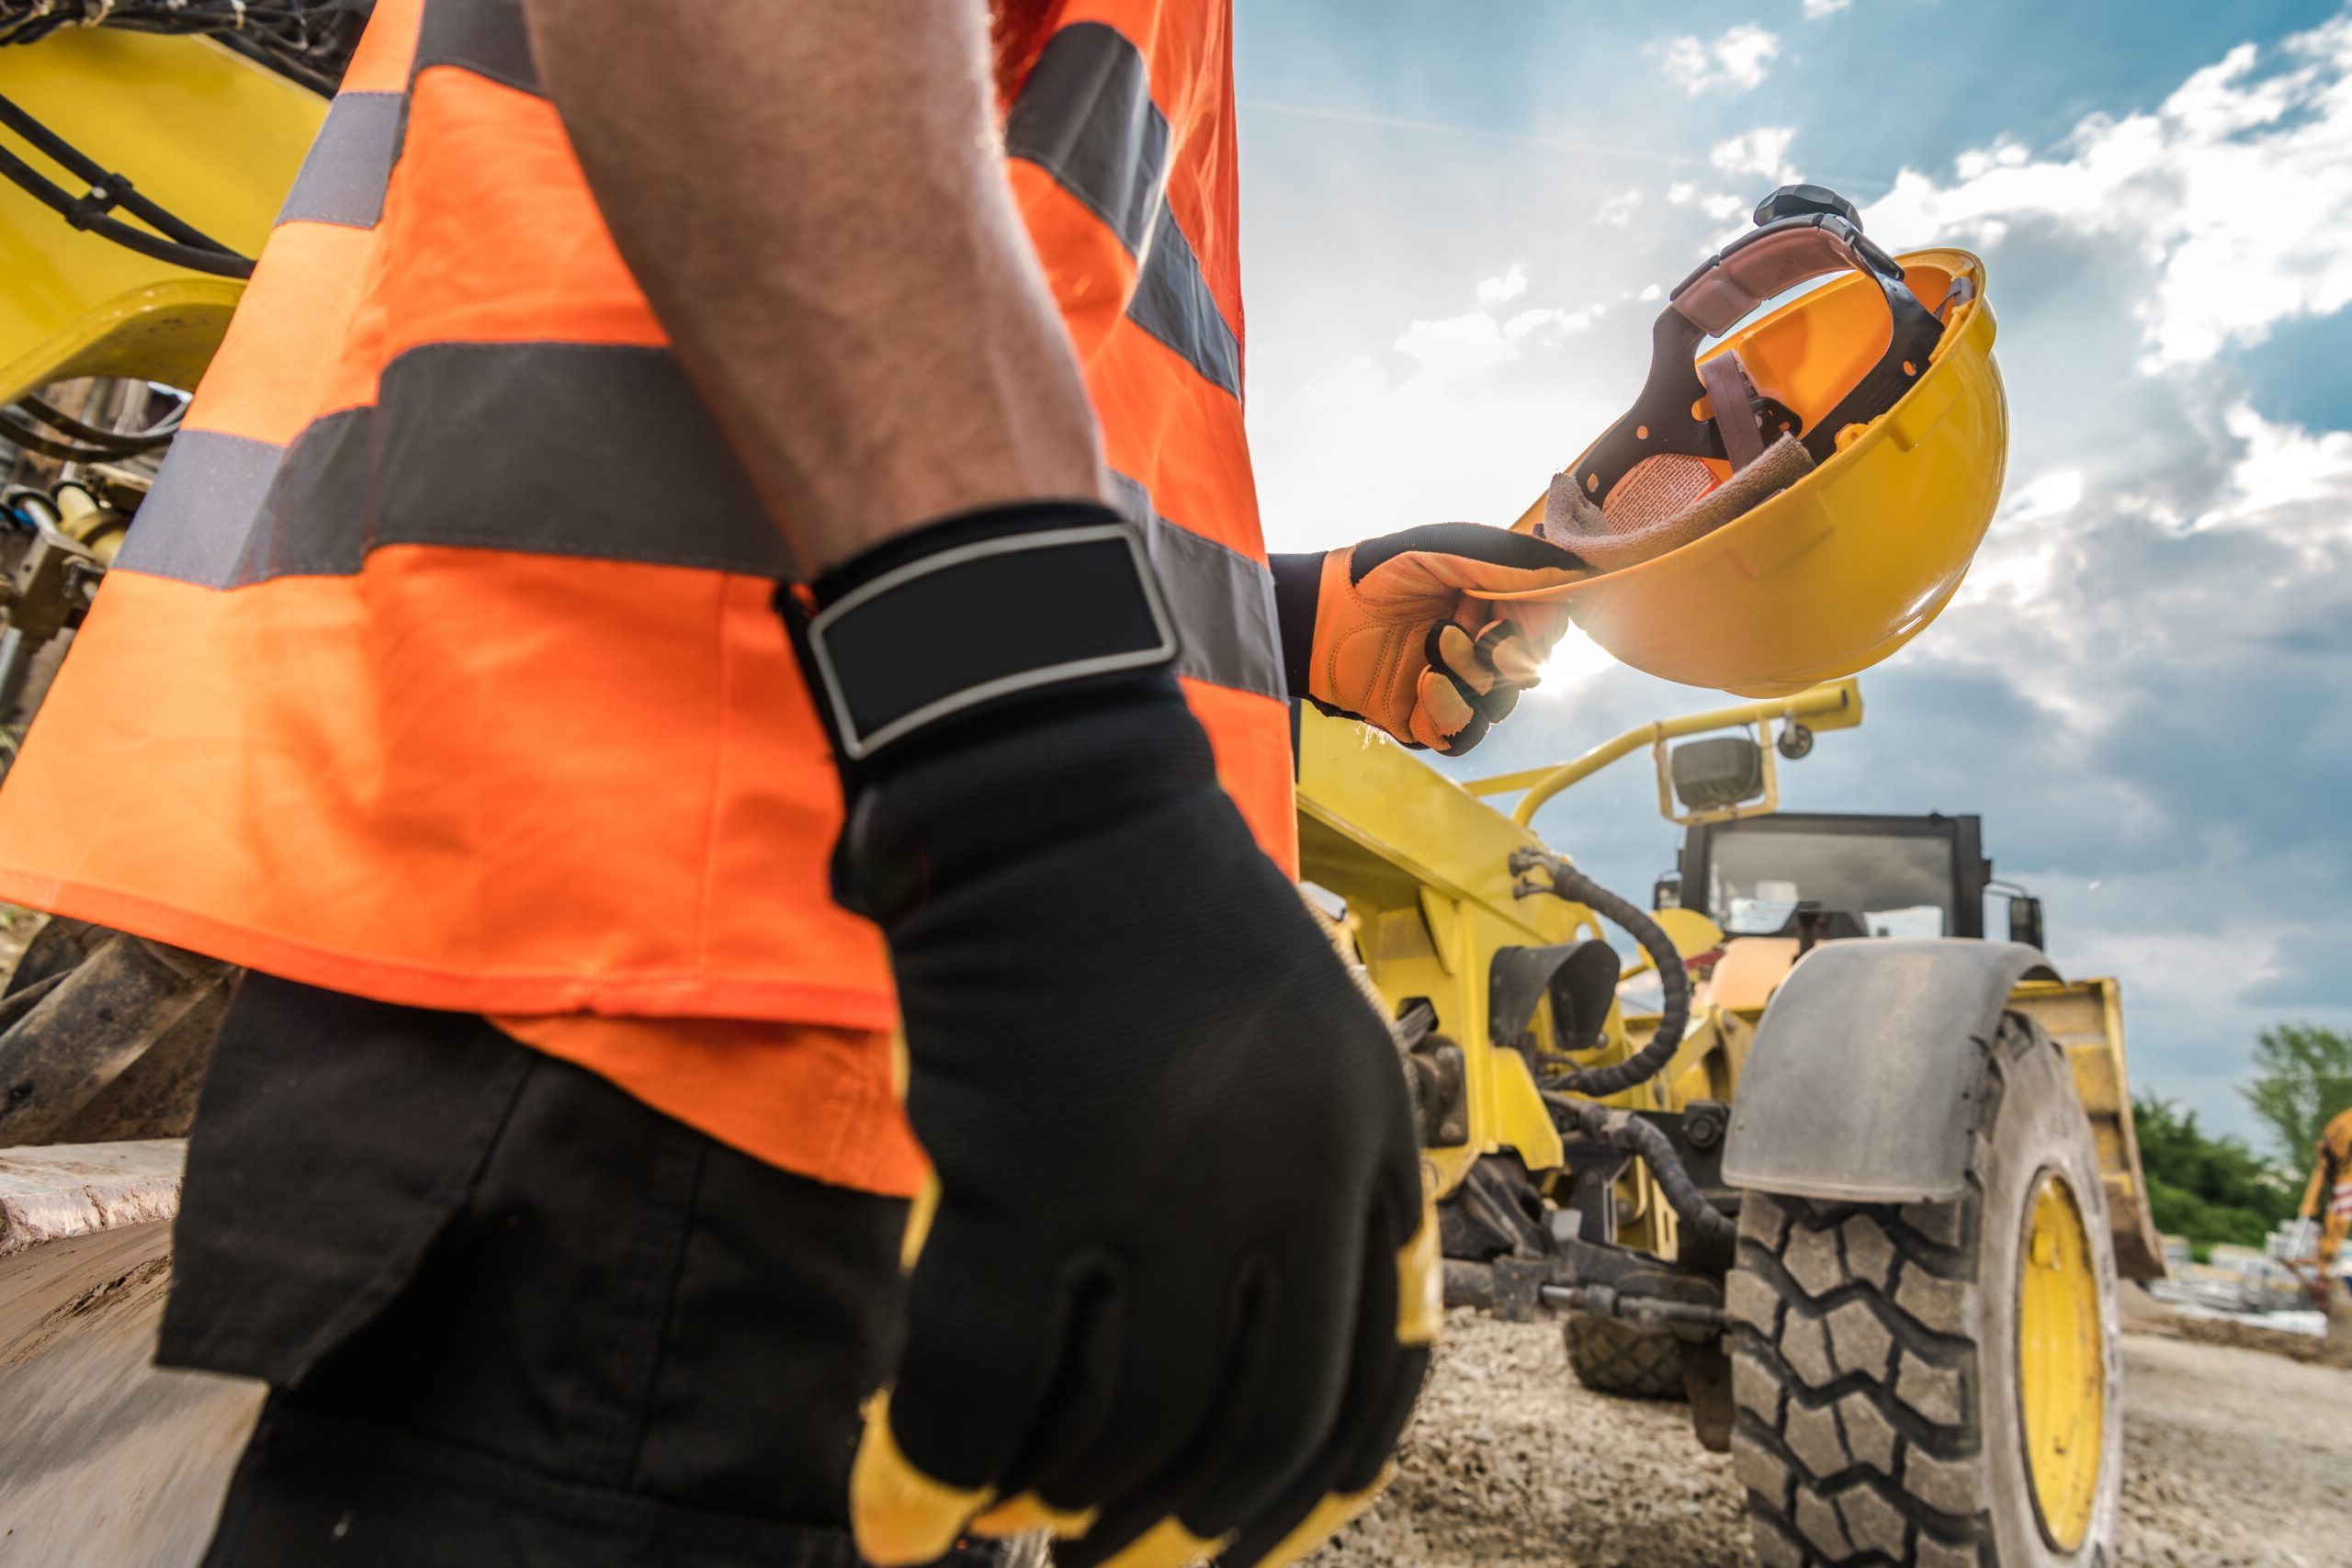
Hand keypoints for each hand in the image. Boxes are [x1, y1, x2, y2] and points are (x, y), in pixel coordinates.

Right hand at [799, 511, 1437, 1567]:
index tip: (1244, 1542)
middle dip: (1181, 1526)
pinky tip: (908, 1508)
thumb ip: (1314, 1189)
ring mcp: (1158, 1181)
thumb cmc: (1163, 920)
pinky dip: (935, 1470)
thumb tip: (1261, 1374)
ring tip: (1014, 1506)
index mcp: (1367, 1145)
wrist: (1049, 796)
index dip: (1308, 1494)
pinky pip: (977, 1382)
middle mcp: (1286, 1178)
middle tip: (1110, 1554)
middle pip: (1251, 1427)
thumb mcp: (1304, 1042)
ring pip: (1113, 1424)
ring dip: (1054, 1497)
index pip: (1371, 1380)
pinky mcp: (1021, 1175)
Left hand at [1300, 524, 1587, 752]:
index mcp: (1493, 606)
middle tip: (1477, 630)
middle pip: (1531, 670)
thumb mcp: (1451, 549)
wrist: (1318, 616)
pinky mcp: (1427, 722)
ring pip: (1501, 705)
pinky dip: (1450, 711)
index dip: (1543, 626)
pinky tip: (1424, 683)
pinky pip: (1462, 735)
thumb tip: (1577, 576)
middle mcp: (1480, 648)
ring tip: (1431, 644)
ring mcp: (1455, 688)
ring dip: (1472, 676)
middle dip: (1507, 651)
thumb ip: (1513, 563)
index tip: (1519, 613)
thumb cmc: (1378, 572)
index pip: (1548, 627)